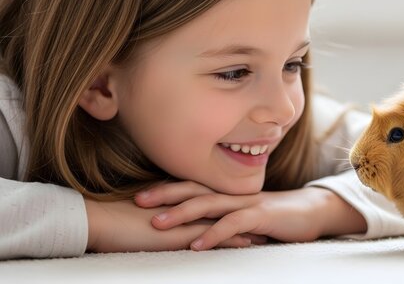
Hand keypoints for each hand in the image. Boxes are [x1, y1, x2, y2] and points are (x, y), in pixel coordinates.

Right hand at [84, 197, 253, 252]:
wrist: (96, 220)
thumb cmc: (111, 220)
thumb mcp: (139, 219)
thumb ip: (155, 217)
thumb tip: (161, 223)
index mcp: (175, 203)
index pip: (208, 204)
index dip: (227, 208)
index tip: (244, 212)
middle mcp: (184, 208)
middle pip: (221, 210)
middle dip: (242, 216)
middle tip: (264, 221)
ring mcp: (183, 219)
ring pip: (221, 222)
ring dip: (242, 229)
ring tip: (263, 235)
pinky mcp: (179, 234)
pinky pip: (210, 236)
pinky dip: (229, 239)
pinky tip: (246, 244)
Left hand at [135, 181, 366, 250]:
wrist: (312, 212)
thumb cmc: (275, 218)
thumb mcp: (245, 217)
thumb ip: (223, 219)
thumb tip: (198, 230)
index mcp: (227, 194)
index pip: (193, 187)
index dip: (167, 189)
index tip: (140, 195)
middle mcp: (233, 195)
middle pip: (195, 190)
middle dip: (165, 195)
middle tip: (138, 201)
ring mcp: (246, 204)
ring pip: (209, 204)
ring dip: (182, 213)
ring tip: (158, 224)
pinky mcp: (260, 216)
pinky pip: (233, 224)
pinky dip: (214, 234)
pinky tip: (197, 245)